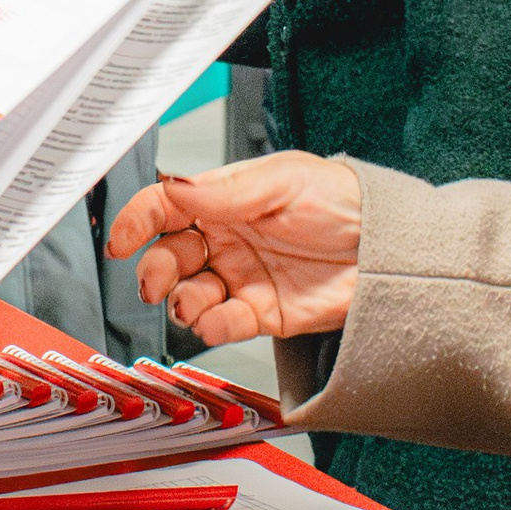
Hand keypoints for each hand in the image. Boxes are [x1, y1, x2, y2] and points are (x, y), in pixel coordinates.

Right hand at [104, 152, 362, 343]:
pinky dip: (212, 327)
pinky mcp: (262, 313)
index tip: (121, 241)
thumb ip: (224, 191)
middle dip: (155, 271)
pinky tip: (218, 320)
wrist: (389, 249)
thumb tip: (174, 186)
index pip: (165, 208)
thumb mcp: (282, 182)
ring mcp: (242, 278)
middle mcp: (228, 239)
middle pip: (169, 256)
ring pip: (189, 295)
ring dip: (182, 302)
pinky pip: (222, 325)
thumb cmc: (345, 200)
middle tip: (157, 281)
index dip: (136, 222)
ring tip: (195, 302)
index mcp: (226, 199)